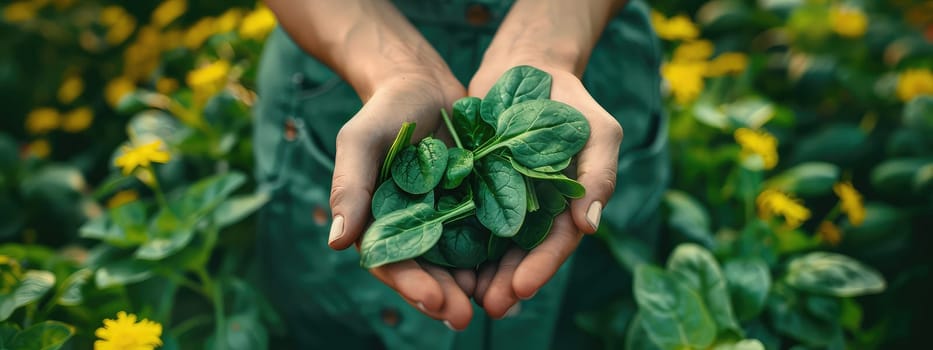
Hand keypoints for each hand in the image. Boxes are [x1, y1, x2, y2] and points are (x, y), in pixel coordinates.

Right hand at [327, 70, 478, 329]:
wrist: (423, 85)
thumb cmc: (384, 112)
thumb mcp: (361, 142)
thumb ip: (350, 187)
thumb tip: (336, 241)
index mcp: (381, 223)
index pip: (392, 263)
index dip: (411, 284)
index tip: (433, 299)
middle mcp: (415, 229)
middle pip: (430, 272)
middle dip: (446, 297)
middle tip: (465, 317)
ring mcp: (448, 219)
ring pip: (462, 263)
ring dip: (477, 286)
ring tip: (498, 304)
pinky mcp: (478, 204)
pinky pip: (490, 235)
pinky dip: (501, 255)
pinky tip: (518, 270)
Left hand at [468, 62, 623, 317]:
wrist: (526, 67)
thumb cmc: (571, 100)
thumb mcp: (598, 132)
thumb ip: (598, 175)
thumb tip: (588, 226)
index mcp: (565, 206)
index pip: (555, 244)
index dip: (540, 268)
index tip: (520, 288)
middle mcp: (532, 210)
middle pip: (518, 254)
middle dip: (504, 282)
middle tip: (488, 306)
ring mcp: (500, 199)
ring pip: (487, 244)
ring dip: (477, 272)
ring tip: (460, 296)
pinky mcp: (470, 184)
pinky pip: (459, 214)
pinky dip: (451, 237)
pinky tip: (435, 257)